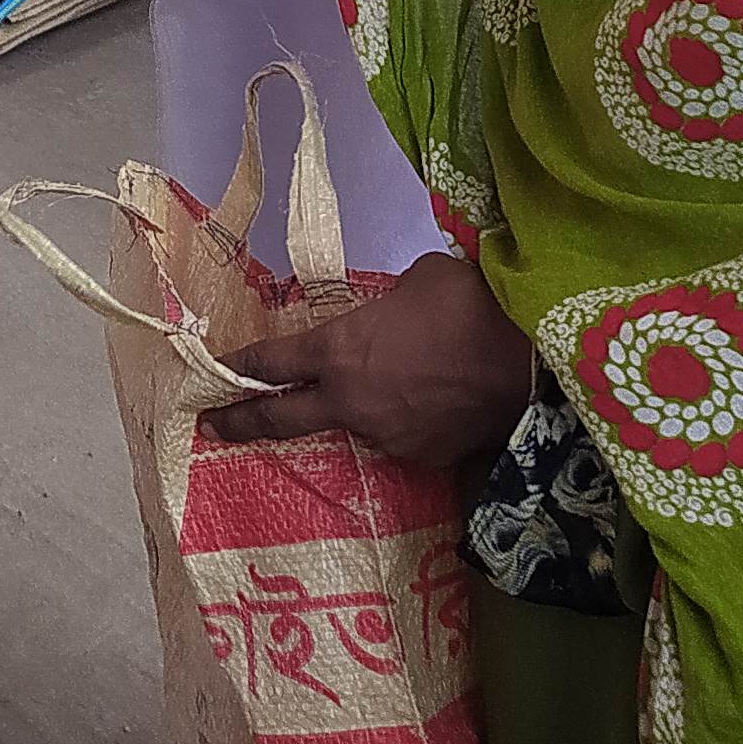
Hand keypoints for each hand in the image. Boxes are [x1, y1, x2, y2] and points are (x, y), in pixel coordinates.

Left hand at [205, 251, 538, 474]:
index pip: (270, 361)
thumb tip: (390, 318)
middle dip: (242, 421)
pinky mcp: (424, 459)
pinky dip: (405, 420)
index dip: (238, 366)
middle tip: (212, 428)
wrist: (530, 355)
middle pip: (281, 417)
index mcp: (338, 350)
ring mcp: (386, 438)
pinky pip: (401, 435)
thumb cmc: (467, 301)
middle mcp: (350, 403)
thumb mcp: (413, 284)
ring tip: (399, 382)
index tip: (214, 373)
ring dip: (359, 408)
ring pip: (355, 423)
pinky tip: (434, 400)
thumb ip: (383, 308)